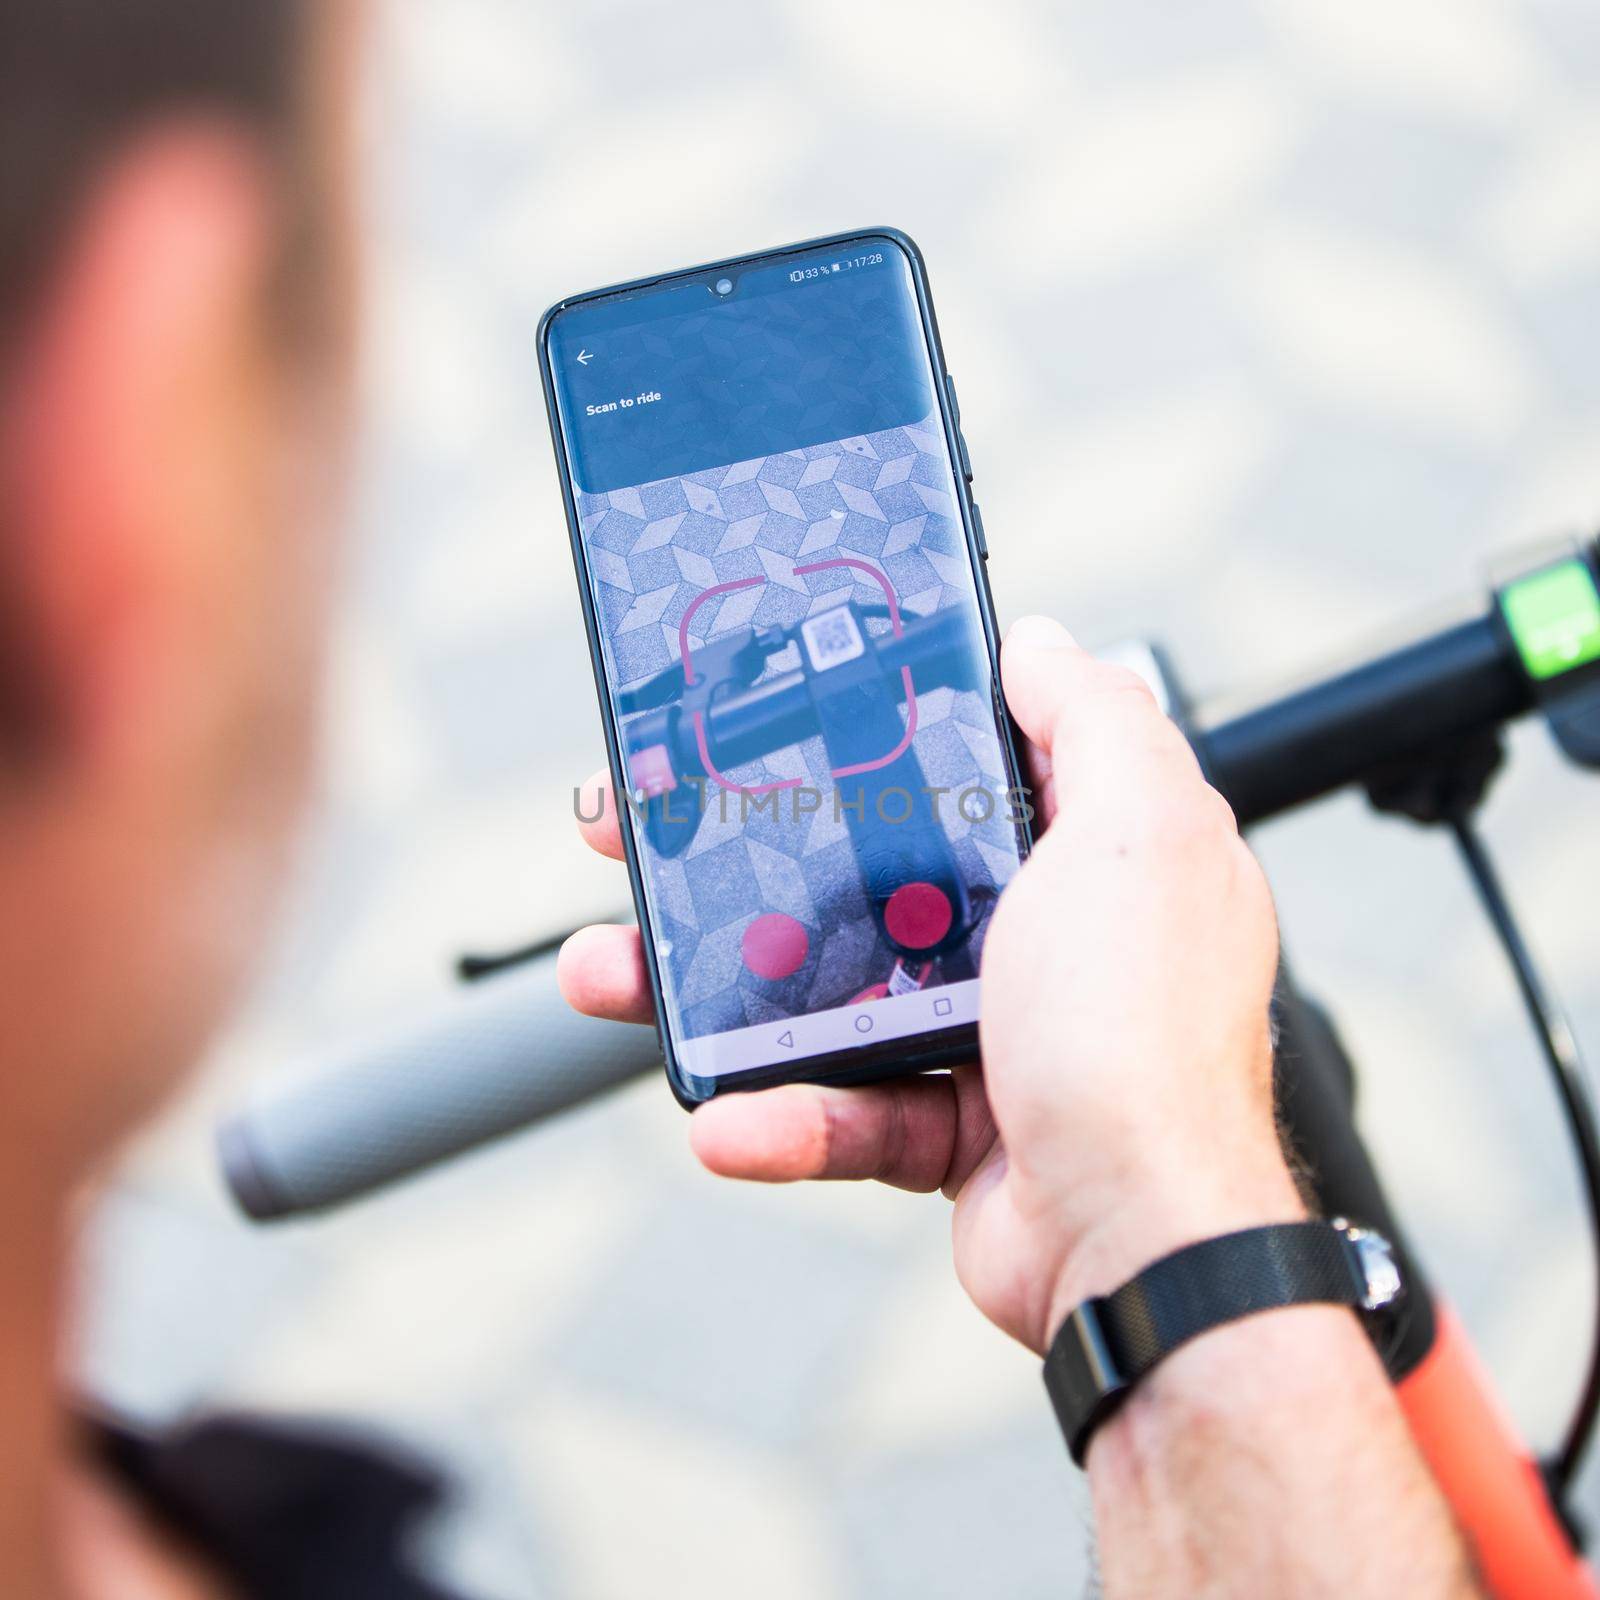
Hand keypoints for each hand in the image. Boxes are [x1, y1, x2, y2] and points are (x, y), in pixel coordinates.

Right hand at [560, 616, 1303, 1354]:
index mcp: (1080, 850)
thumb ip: (1095, 721)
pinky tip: (725, 1118)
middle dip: (742, 855)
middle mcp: (1038, 935)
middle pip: (861, 871)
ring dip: (714, 987)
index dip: (856, 732)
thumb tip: (1036, 643)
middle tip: (644, 835)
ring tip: (614, 972)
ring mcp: (989, 1033)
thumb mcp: (1137, 831)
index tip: (765, 721)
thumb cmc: (1144, 1033)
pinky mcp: (948, 1129)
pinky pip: (842, 1108)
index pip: (952, 766)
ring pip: (824, 991)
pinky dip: (779, 1115)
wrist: (1144, 1242)